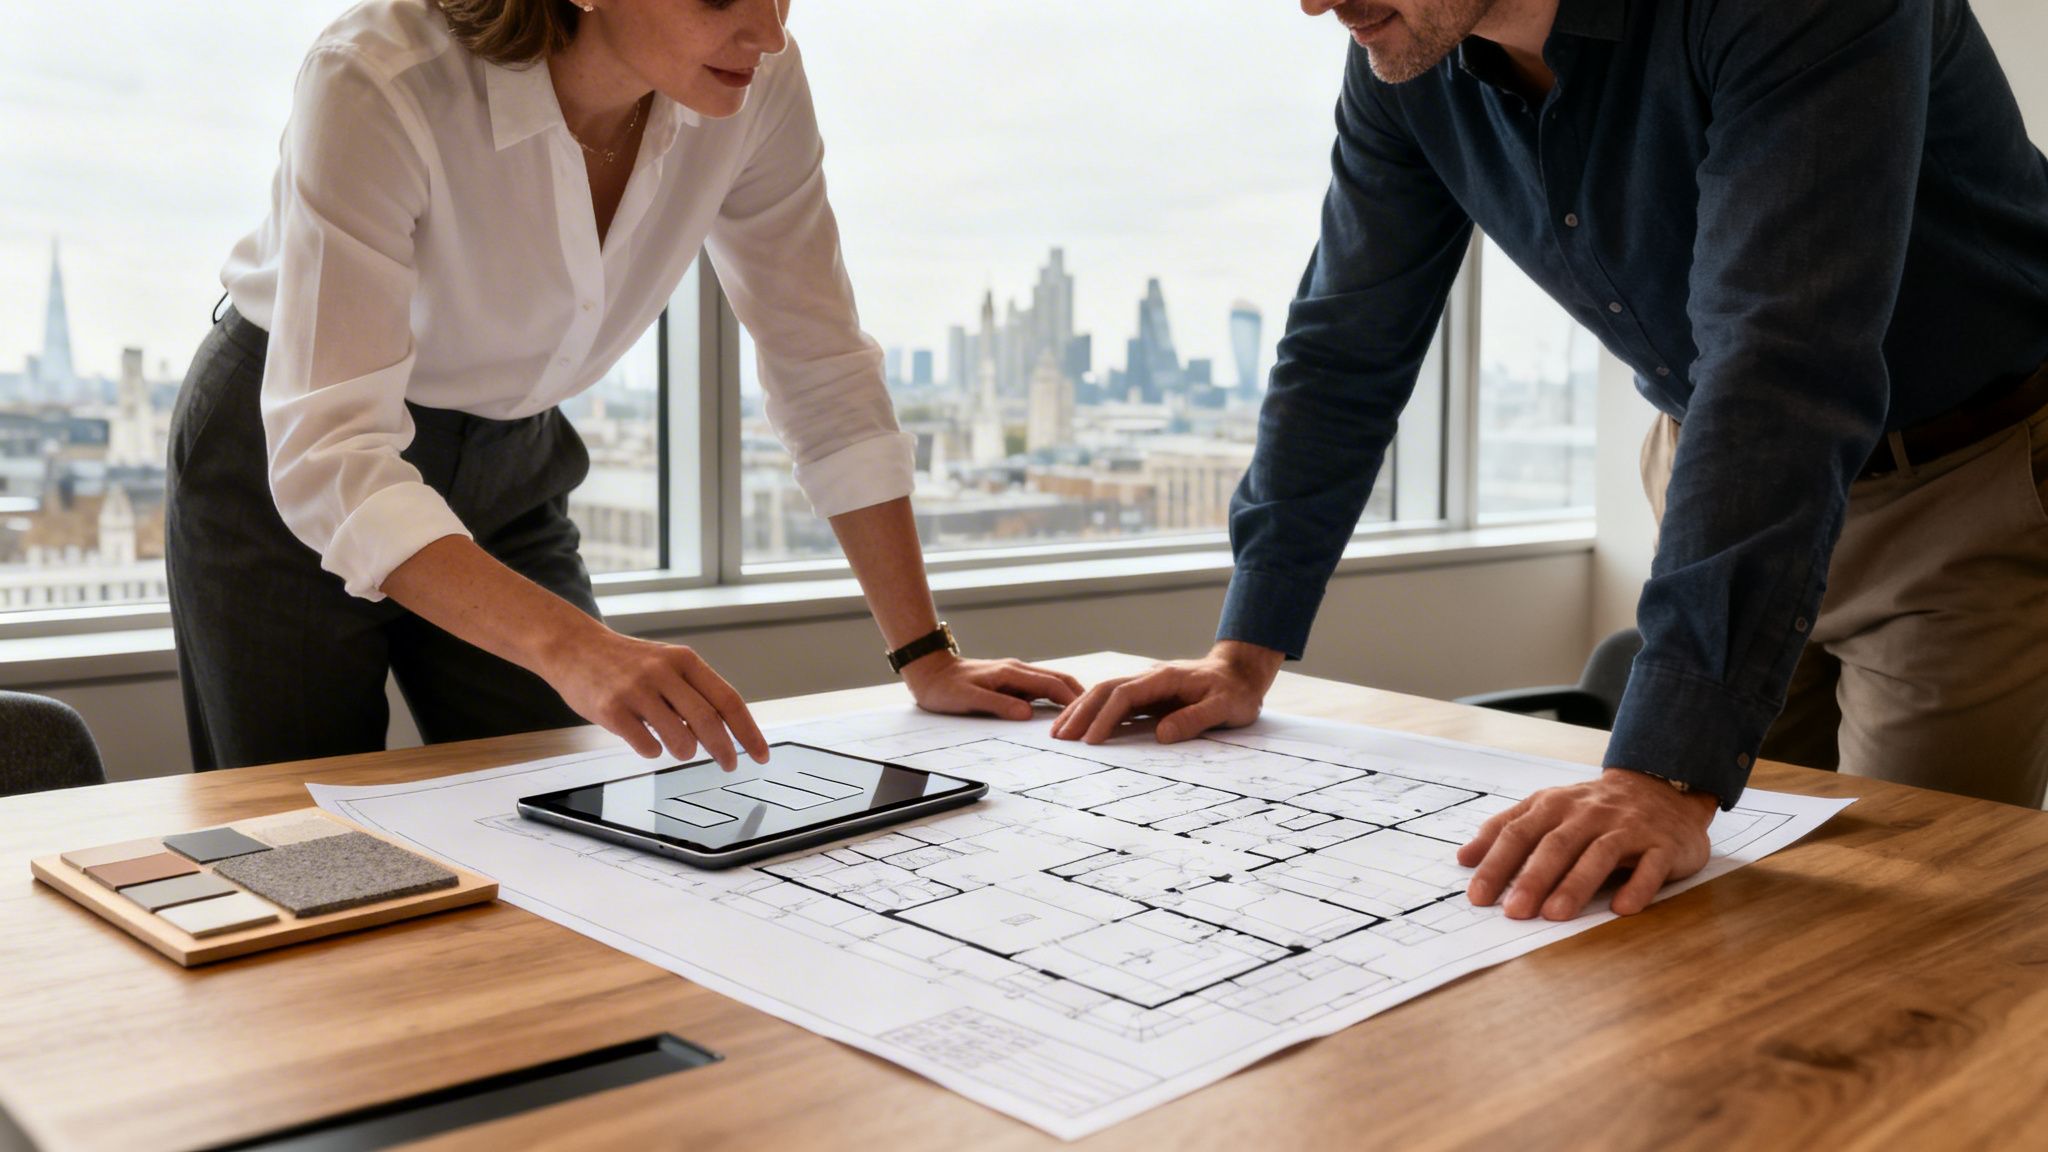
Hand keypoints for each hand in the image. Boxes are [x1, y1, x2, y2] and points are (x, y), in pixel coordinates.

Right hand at [543, 629, 768, 770]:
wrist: (573, 647)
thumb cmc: (626, 662)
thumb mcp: (666, 663)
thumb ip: (693, 692)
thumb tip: (727, 732)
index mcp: (684, 660)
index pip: (728, 700)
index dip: (749, 731)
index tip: (761, 755)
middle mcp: (662, 672)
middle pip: (708, 721)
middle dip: (724, 750)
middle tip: (729, 764)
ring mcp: (635, 690)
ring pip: (679, 738)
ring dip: (686, 752)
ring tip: (682, 750)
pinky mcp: (611, 709)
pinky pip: (646, 745)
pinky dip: (654, 751)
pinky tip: (648, 742)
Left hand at [900, 654, 1084, 719]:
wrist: (929, 671)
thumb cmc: (944, 687)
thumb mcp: (969, 699)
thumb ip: (999, 705)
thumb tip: (1027, 715)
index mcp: (1011, 673)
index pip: (1052, 685)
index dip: (1072, 700)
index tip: (1089, 715)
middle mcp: (1017, 670)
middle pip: (1058, 680)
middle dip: (1079, 695)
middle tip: (1099, 714)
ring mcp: (1014, 674)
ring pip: (1051, 683)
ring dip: (1068, 696)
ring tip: (1086, 714)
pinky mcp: (1009, 680)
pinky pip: (1038, 688)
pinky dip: (1054, 697)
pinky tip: (1058, 711)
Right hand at [1050, 641, 1284, 743]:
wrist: (1241, 673)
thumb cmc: (1236, 692)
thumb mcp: (1226, 707)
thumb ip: (1195, 719)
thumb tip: (1160, 736)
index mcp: (1165, 677)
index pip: (1125, 695)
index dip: (1105, 718)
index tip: (1091, 741)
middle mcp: (1150, 677)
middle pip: (1106, 690)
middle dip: (1080, 712)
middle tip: (1060, 737)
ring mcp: (1147, 685)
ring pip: (1106, 693)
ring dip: (1082, 710)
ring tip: (1061, 731)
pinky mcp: (1148, 695)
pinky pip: (1116, 701)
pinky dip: (1095, 712)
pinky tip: (1082, 726)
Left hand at [1457, 768, 1716, 920]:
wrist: (1661, 788)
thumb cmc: (1593, 809)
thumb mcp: (1546, 809)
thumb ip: (1507, 830)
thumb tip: (1464, 859)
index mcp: (1555, 805)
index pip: (1519, 833)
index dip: (1497, 863)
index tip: (1478, 895)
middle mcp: (1589, 813)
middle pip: (1557, 844)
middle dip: (1533, 878)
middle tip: (1514, 911)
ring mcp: (1628, 827)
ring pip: (1600, 854)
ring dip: (1576, 884)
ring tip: (1555, 914)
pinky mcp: (1663, 844)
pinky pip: (1651, 865)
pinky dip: (1637, 886)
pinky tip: (1622, 908)